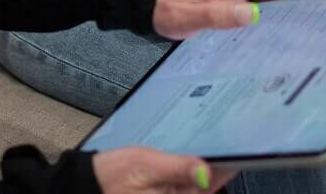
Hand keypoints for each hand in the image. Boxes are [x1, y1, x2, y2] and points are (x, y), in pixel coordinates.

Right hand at [92, 147, 234, 192]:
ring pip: (195, 185)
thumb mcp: (145, 165)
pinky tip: (184, 154)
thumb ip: (177, 169)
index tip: (237, 149)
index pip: (210, 187)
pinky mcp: (164, 193)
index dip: (224, 167)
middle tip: (218, 137)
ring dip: (200, 165)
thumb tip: (206, 172)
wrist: (88, 183)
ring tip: (203, 141)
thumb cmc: (112, 176)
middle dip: (211, 166)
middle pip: (204, 186)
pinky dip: (187, 169)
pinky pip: (182, 185)